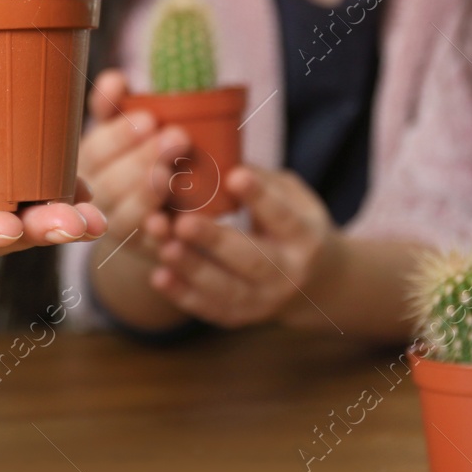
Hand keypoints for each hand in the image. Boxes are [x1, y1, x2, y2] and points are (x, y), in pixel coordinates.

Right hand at [79, 69, 190, 252]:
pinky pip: (145, 248)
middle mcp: (89, 201)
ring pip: (122, 217)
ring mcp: (111, 230)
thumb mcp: (119, 133)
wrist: (140, 222)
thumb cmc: (129, 161)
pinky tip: (171, 222)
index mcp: (82, 166)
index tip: (149, 118)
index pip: (95, 150)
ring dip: (146, 195)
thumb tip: (115, 79)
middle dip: (141, 160)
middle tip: (176, 138)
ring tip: (170, 174)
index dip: (119, 136)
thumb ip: (114, 107)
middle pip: (108, 183)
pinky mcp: (137, 252)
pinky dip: (157, 237)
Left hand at [142, 166, 339, 327]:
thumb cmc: (291, 223)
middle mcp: (287, 274)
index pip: (282, 217)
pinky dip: (182, 295)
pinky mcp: (238, 316)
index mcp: (304, 237)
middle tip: (184, 221)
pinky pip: (208, 308)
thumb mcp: (292, 196)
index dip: (261, 197)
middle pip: (251, 260)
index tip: (236, 176)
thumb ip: (261, 180)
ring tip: (165, 246)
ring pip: (225, 289)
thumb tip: (220, 156)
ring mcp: (263, 301)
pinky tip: (159, 276)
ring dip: (192, 268)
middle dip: (215, 241)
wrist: (312, 283)